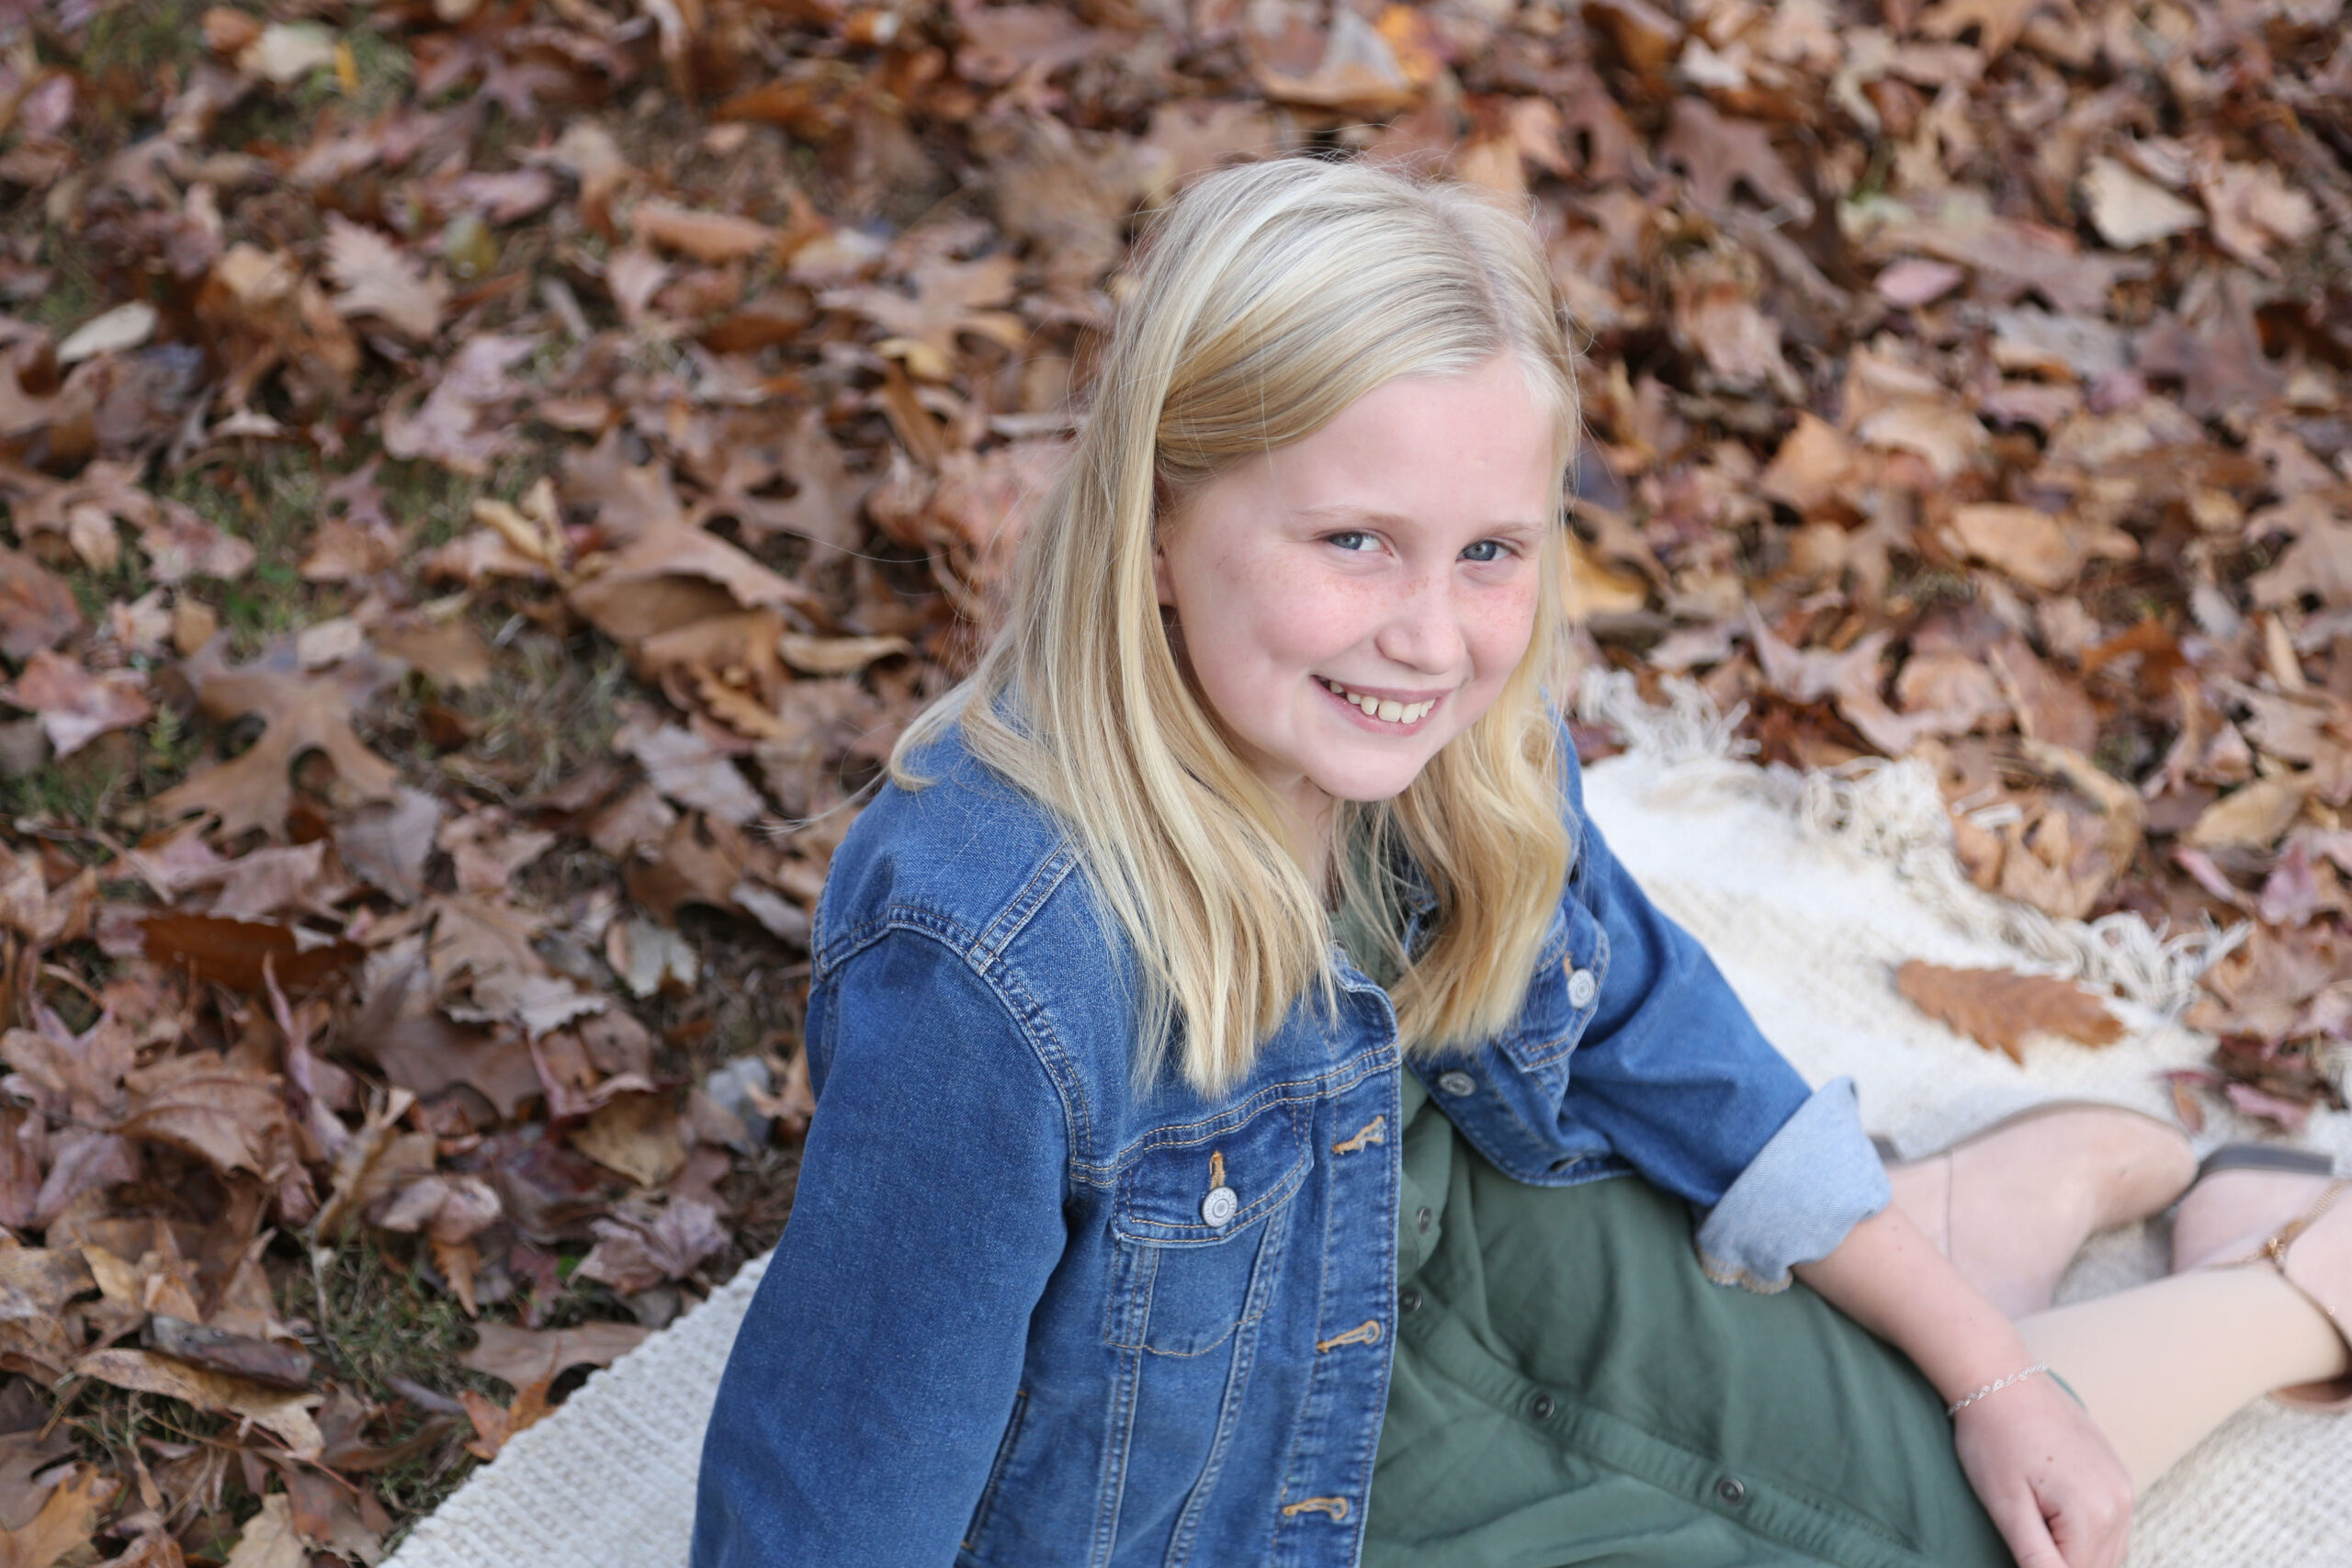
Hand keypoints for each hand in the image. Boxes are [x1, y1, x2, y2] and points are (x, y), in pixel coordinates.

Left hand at [1951, 1373, 2130, 1567]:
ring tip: (2033, 1527)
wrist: (2000, 1378)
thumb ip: (2036, 1559)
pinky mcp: (2118, 1475)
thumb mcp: (2006, 1506)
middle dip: (2061, 1566)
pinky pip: (2112, 1528)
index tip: (2020, 1552)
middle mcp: (2121, 1504)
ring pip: (2110, 1554)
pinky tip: (2053, 1521)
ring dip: (2076, 1557)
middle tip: (2025, 1539)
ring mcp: (2124, 1487)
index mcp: (2094, 1516)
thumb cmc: (1992, 1439)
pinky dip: (2087, 1539)